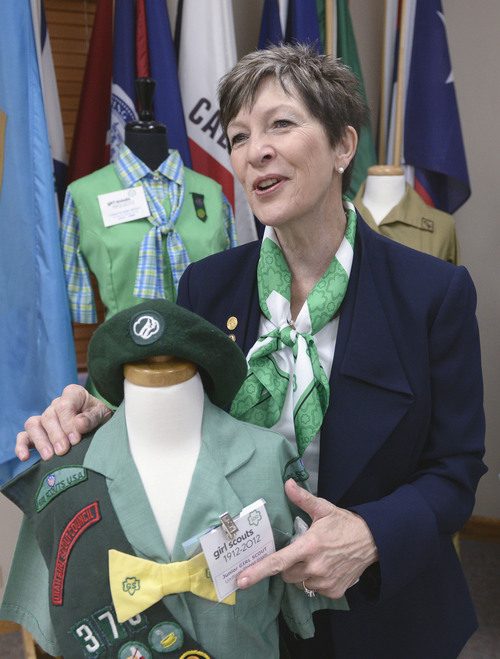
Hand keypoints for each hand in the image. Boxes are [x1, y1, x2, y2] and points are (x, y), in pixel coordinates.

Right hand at [16, 384, 112, 461]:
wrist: (100, 426)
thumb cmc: (100, 418)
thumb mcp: (102, 415)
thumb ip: (92, 418)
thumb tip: (78, 424)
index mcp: (73, 395)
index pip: (64, 405)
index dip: (67, 423)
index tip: (75, 439)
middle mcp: (56, 404)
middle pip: (48, 416)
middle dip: (56, 435)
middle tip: (63, 451)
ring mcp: (45, 418)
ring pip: (34, 425)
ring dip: (40, 441)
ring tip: (49, 457)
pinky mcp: (37, 433)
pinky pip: (24, 436)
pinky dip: (21, 446)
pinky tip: (24, 457)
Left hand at [237, 479, 377, 599]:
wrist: (373, 541)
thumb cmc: (345, 524)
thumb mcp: (323, 508)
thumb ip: (302, 498)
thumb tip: (287, 483)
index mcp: (308, 546)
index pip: (277, 562)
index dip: (257, 572)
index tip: (241, 580)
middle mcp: (315, 568)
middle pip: (285, 574)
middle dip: (286, 564)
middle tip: (299, 551)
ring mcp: (325, 582)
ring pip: (299, 583)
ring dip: (301, 573)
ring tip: (315, 558)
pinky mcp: (334, 591)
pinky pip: (314, 589)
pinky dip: (315, 581)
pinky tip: (326, 567)